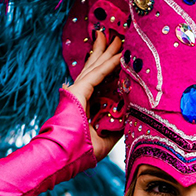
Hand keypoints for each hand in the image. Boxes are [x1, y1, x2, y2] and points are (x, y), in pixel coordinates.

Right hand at [63, 30, 123, 159]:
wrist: (62, 158)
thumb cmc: (80, 153)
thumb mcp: (106, 139)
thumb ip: (117, 127)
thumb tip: (132, 117)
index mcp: (85, 105)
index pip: (98, 82)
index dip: (108, 69)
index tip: (117, 56)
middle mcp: (81, 96)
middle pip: (96, 69)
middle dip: (106, 52)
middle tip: (117, 38)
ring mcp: (77, 92)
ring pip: (96, 66)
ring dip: (108, 51)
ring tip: (117, 37)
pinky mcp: (77, 91)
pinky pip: (98, 74)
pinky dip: (110, 63)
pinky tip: (120, 54)